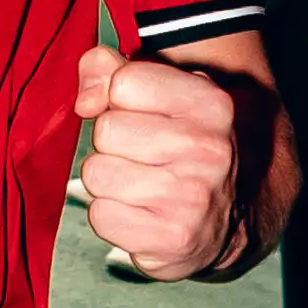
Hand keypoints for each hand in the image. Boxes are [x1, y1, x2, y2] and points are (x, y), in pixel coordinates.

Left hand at [75, 46, 283, 280]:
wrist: (222, 223)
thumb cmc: (176, 147)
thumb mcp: (156, 93)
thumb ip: (107, 70)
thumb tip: (85, 101)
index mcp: (210, 103)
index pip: (123, 82)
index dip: (116, 100)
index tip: (139, 115)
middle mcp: (209, 148)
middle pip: (106, 131)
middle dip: (111, 144)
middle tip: (141, 157)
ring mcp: (194, 196)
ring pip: (96, 174)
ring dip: (108, 181)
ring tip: (140, 185)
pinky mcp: (173, 237)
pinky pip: (100, 215)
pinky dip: (111, 216)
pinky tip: (140, 213)